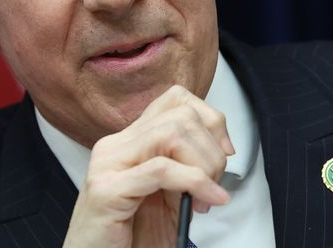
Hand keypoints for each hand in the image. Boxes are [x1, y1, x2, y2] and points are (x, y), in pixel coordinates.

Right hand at [63, 85, 235, 247]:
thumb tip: (222, 148)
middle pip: (180, 115)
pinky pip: (161, 170)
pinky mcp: (107, 189)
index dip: (210, 120)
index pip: (175, 99)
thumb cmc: (130, 236)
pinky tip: (205, 201)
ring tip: (206, 196)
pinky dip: (195, 182)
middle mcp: (114, 146)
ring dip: (204, 166)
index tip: (225, 151)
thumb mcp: (167, 194)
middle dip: (212, 150)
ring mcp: (107, 164)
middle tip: (214, 184)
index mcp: (128, 141)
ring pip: (172, 134)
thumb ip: (185, 167)